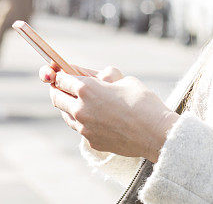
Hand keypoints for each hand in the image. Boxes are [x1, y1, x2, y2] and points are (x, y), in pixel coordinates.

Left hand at [38, 64, 178, 161]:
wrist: (156, 133)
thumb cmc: (142, 102)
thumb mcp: (124, 79)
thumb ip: (104, 77)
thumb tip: (95, 76)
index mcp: (87, 89)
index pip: (61, 79)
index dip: (59, 73)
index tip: (59, 71)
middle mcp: (80, 109)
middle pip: (56, 97)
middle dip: (58, 89)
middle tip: (63, 85)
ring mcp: (84, 127)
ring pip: (65, 114)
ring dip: (68, 105)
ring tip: (79, 100)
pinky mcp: (91, 141)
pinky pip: (80, 128)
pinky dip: (82, 120)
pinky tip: (95, 117)